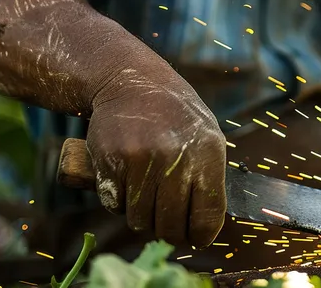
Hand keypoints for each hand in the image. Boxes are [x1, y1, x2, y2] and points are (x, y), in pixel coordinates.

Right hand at [86, 67, 226, 246]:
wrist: (132, 82)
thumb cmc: (174, 115)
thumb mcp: (204, 136)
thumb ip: (208, 177)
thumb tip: (207, 226)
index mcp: (207, 152)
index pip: (208, 214)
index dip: (201, 234)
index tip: (196, 237)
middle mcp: (176, 157)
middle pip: (171, 224)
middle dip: (169, 232)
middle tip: (166, 225)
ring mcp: (142, 160)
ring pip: (140, 219)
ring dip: (141, 216)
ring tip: (146, 195)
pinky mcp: (112, 161)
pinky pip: (115, 204)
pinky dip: (119, 201)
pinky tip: (126, 180)